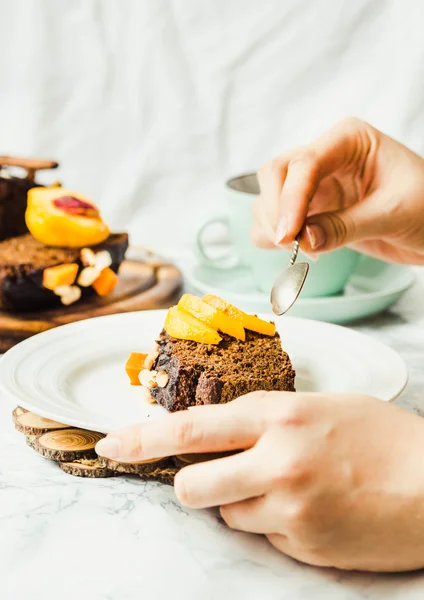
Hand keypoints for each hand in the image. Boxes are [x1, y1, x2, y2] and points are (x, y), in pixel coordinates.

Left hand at [96, 392, 423, 571]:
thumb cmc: (382, 436)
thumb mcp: (320, 406)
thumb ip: (265, 417)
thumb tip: (218, 432)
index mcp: (281, 416)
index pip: (192, 428)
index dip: (144, 438)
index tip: (113, 444)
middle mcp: (277, 462)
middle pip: (192, 485)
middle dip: (191, 484)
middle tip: (212, 476)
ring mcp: (289, 509)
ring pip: (228, 514)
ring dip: (242, 503)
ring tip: (288, 487)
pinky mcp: (303, 544)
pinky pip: (263, 535)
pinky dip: (273, 523)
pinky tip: (310, 508)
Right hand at [253, 116, 423, 263]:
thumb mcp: (393, 213)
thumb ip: (345, 226)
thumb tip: (303, 240)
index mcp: (348, 141)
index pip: (304, 163)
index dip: (290, 199)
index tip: (288, 234)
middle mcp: (325, 159)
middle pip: (275, 174)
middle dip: (276, 210)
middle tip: (290, 244)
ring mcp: (314, 186)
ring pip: (268, 198)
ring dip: (272, 226)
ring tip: (302, 251)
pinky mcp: (309, 212)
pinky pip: (274, 222)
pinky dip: (272, 239)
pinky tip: (298, 251)